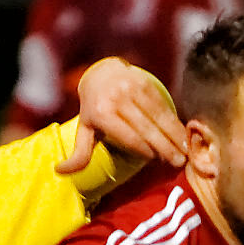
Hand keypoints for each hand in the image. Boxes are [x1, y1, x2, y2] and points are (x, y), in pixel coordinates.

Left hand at [63, 57, 186, 173]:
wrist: (101, 74)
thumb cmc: (94, 109)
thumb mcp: (85, 130)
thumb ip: (78, 154)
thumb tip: (58, 171)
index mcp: (101, 113)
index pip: (128, 137)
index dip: (144, 150)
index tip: (156, 161)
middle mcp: (116, 99)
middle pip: (146, 129)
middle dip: (164, 147)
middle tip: (178, 162)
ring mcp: (131, 88)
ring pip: (158, 117)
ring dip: (174, 135)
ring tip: (185, 152)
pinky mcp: (144, 82)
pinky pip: (163, 106)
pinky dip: (174, 121)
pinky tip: (183, 135)